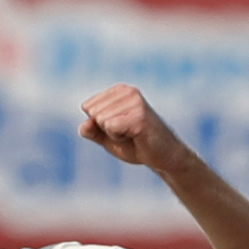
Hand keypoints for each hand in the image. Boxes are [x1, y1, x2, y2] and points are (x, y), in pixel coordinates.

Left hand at [78, 86, 194, 173]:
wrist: (165, 158)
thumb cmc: (137, 146)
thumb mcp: (108, 138)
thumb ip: (93, 131)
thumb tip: (83, 125)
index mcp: (120, 91)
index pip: (88, 106)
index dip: (100, 125)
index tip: (121, 129)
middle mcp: (128, 91)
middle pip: (93, 113)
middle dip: (106, 130)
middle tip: (128, 134)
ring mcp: (134, 102)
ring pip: (101, 120)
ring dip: (114, 135)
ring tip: (134, 135)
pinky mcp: (139, 115)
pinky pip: (110, 127)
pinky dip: (119, 138)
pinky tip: (137, 137)